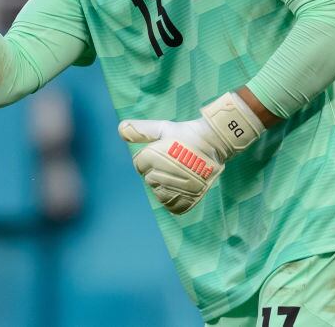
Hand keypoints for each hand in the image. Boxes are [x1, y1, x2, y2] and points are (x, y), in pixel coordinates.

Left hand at [118, 91, 264, 214]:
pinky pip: (172, 206)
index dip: (148, 158)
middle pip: (148, 179)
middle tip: (172, 161)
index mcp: (154, 156)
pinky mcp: (190, 196)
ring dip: (164, 187)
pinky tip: (178, 189)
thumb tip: (119, 129)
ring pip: (158, 194)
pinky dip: (173, 200)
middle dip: (156, 171)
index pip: (138, 164)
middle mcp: (163, 172)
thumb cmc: (187, 133)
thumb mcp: (163, 127)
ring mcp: (177, 186)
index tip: (162, 152)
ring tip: (176, 174)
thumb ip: (141, 130)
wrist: (215, 142)